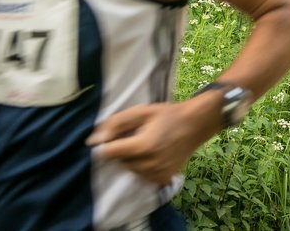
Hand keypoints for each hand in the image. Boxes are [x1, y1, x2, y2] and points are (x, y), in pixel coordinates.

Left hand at [87, 100, 218, 185]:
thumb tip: (92, 141)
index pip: (108, 153)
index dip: (107, 144)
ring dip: (133, 159)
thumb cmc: (168, 115)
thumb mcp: (142, 111)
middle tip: (138, 136)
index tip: (116, 137)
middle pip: (119, 162)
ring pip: (130, 170)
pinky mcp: (162, 179)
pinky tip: (153, 155)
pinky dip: (143, 166)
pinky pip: (142, 175)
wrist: (197, 124)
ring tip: (147, 145)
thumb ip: (115, 124)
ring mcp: (157, 174)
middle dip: (123, 150)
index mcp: (143, 146)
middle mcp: (150, 164)